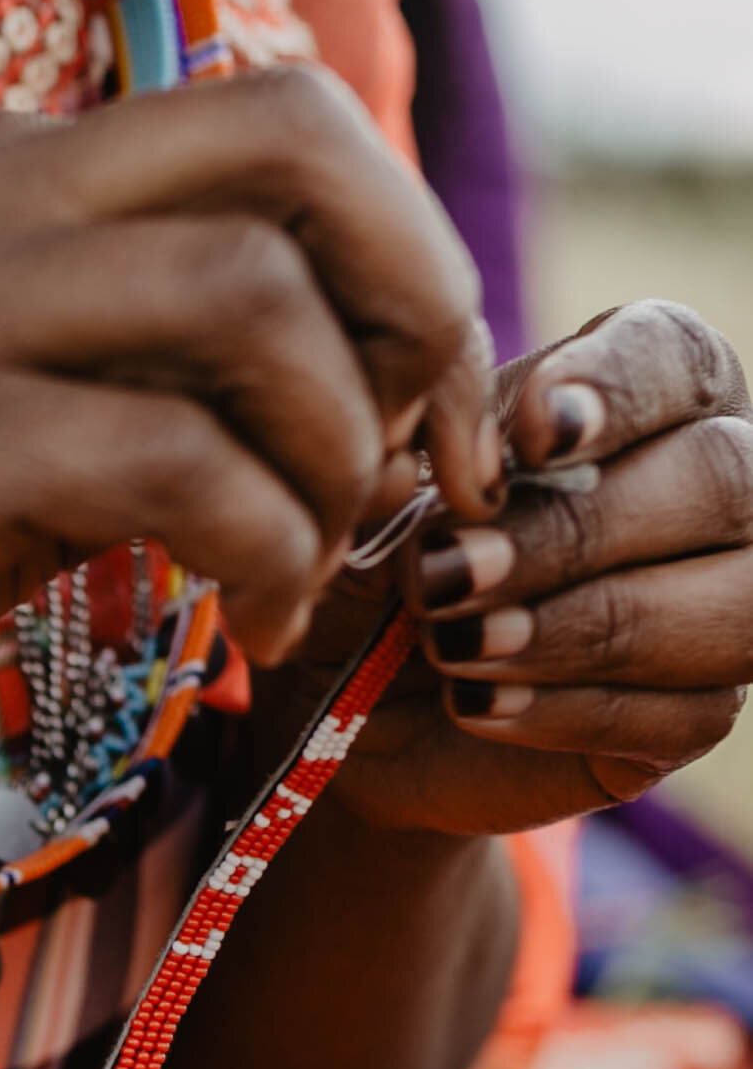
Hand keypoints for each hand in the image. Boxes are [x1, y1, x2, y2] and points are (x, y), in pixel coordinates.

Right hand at [0, 64, 492, 797]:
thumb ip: (133, 383)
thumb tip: (336, 403)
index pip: (269, 113)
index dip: (400, 240)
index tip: (427, 397)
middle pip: (289, 149)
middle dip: (417, 304)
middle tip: (427, 460)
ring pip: (247, 305)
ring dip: (332, 457)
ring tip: (305, 571)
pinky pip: (168, 464)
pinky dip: (257, 553)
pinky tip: (243, 629)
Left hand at [309, 301, 752, 834]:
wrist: (354, 703)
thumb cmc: (376, 569)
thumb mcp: (372, 503)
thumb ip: (416, 455)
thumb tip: (441, 469)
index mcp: (644, 398)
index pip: (677, 356)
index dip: (618, 389)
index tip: (531, 436)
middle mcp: (713, 487)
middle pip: (722, 478)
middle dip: (574, 533)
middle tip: (447, 572)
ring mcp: (724, 603)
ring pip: (732, 603)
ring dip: (578, 628)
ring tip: (453, 647)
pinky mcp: (699, 711)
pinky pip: (687, 712)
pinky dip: (569, 710)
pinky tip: (477, 702)